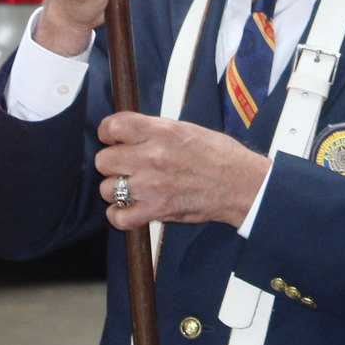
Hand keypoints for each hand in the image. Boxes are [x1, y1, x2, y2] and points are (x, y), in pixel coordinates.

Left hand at [94, 112, 271, 231]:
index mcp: (161, 132)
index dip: (108, 133)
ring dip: (116, 190)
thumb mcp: (186, 129)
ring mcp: (152, 186)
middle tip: (126, 166)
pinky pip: (118, 217)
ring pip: (106, 189)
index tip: (113, 139)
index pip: (112, 126)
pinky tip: (130, 209)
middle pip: (103, 160)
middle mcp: (152, 157)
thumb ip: (154, 130)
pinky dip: (120, 216)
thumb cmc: (219, 155)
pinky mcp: (157, 210)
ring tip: (133, 188)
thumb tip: (129, 133)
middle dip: (112, 163)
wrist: (241, 183)